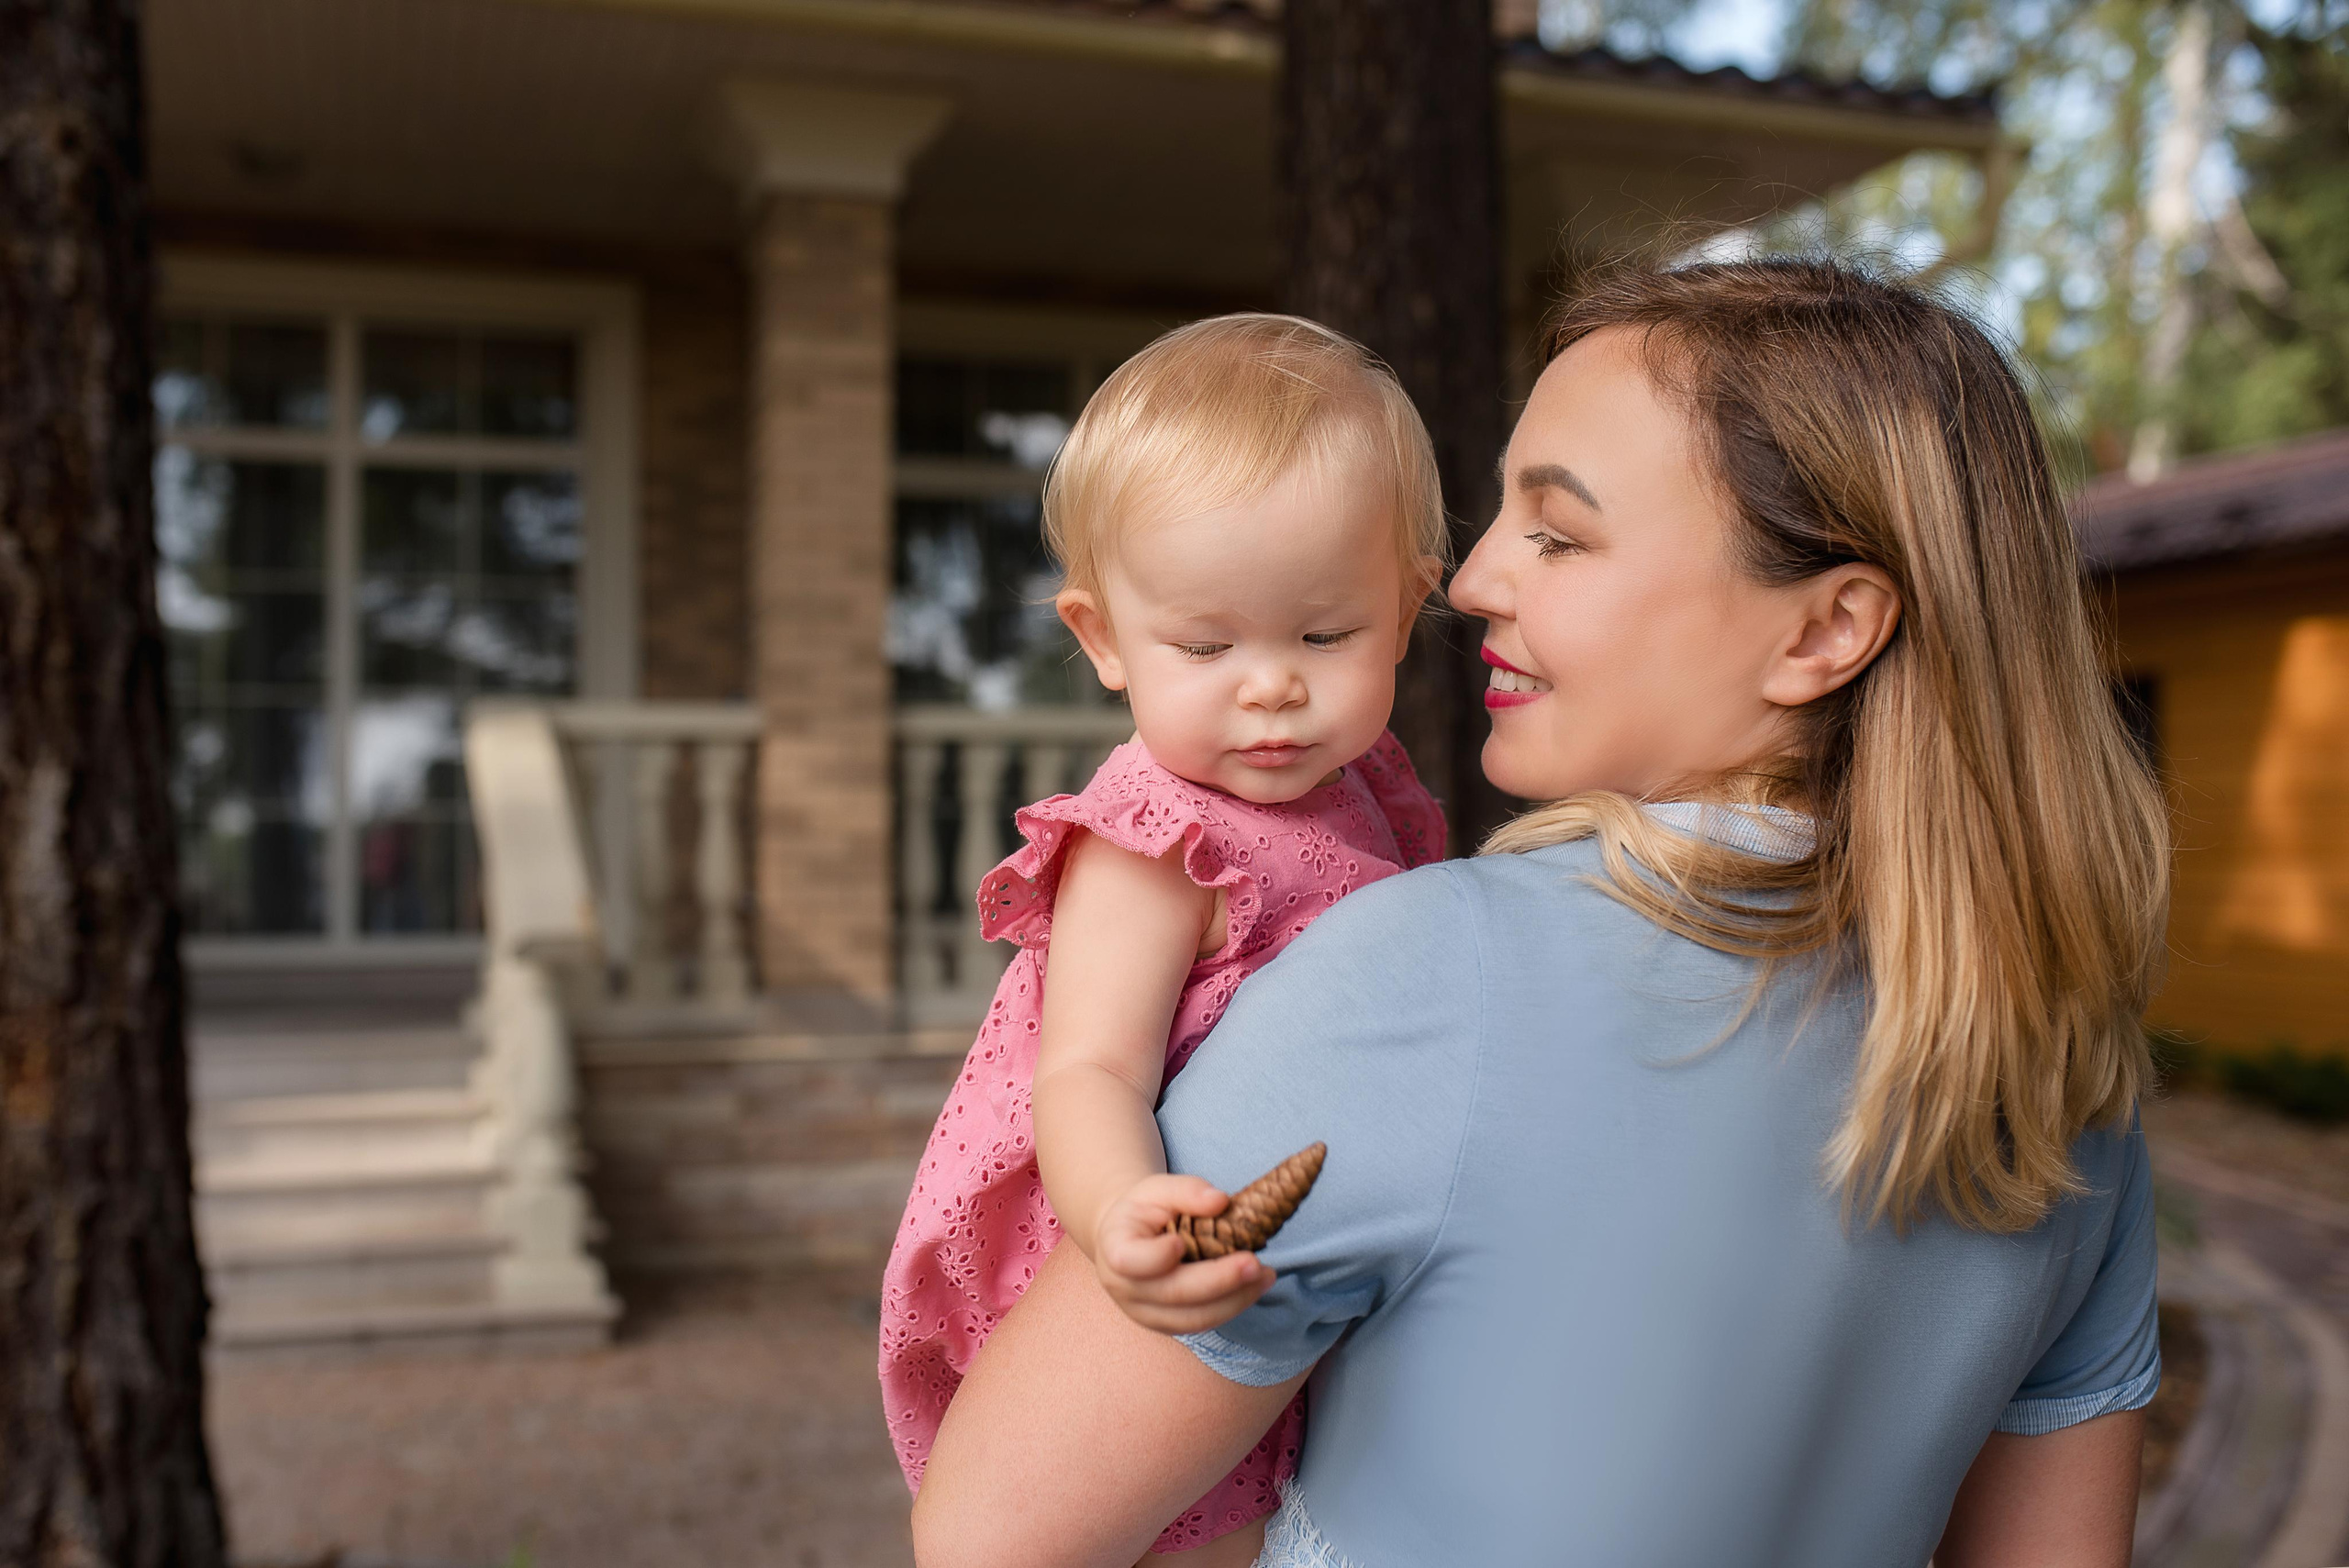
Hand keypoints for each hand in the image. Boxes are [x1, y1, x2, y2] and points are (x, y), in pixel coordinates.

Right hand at [1091, 1174, 1276, 1334]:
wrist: (1129, 1238)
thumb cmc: (1144, 1210)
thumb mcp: (1157, 1188)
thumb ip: (1186, 1191)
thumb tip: (1220, 1201)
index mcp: (1114, 1249)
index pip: (1130, 1261)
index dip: (1156, 1257)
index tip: (1181, 1242)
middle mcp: (1125, 1289)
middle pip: (1174, 1294)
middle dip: (1219, 1281)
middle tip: (1256, 1264)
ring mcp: (1144, 1313)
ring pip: (1193, 1318)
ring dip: (1235, 1300)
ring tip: (1266, 1276)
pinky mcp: (1166, 1325)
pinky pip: (1202, 1323)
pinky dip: (1232, 1306)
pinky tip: (1254, 1287)